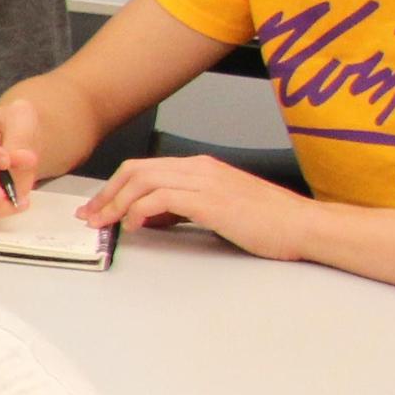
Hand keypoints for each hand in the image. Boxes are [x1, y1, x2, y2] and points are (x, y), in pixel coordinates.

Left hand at [78, 154, 324, 260]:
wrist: (303, 225)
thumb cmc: (268, 221)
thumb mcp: (219, 208)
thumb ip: (185, 206)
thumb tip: (152, 216)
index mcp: (201, 167)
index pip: (144, 168)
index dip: (114, 187)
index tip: (98, 207)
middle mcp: (200, 168)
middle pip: (135, 171)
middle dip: (106, 194)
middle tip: (91, 216)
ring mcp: (205, 182)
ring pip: (143, 182)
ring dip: (116, 204)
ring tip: (106, 224)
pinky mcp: (210, 201)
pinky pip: (160, 199)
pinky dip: (139, 212)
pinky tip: (135, 227)